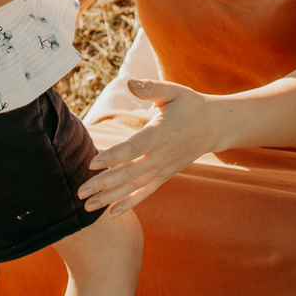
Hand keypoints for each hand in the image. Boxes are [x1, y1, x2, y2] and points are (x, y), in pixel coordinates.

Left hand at [78, 79, 218, 216]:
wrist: (215, 127)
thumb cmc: (190, 105)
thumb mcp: (173, 91)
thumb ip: (150, 88)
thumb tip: (129, 82)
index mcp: (161, 134)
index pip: (134, 148)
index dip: (113, 157)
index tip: (92, 163)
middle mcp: (161, 156)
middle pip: (129, 173)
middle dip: (103, 184)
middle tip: (80, 192)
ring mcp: (163, 169)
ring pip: (134, 187)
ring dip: (110, 197)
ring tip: (87, 206)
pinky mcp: (164, 175)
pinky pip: (145, 192)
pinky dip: (129, 203)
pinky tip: (111, 214)